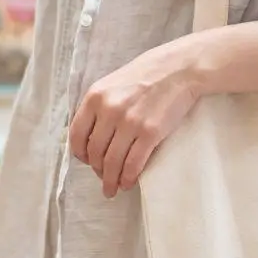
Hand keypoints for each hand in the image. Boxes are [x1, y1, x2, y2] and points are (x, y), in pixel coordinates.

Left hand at [67, 37, 209, 198]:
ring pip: (112, 162)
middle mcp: (108, 110)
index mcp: (95, 96)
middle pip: (94, 152)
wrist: (180, 69)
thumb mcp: (113, 83)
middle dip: (97, 170)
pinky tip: (128, 183)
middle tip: (103, 178)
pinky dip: (128, 177)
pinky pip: (133, 163)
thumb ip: (100, 105)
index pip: (76, 135)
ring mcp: (129, 122)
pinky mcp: (150, 133)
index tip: (86, 162)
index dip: (80, 154)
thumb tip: (92, 135)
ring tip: (112, 188)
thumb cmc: (148, 74)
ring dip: (110, 180)